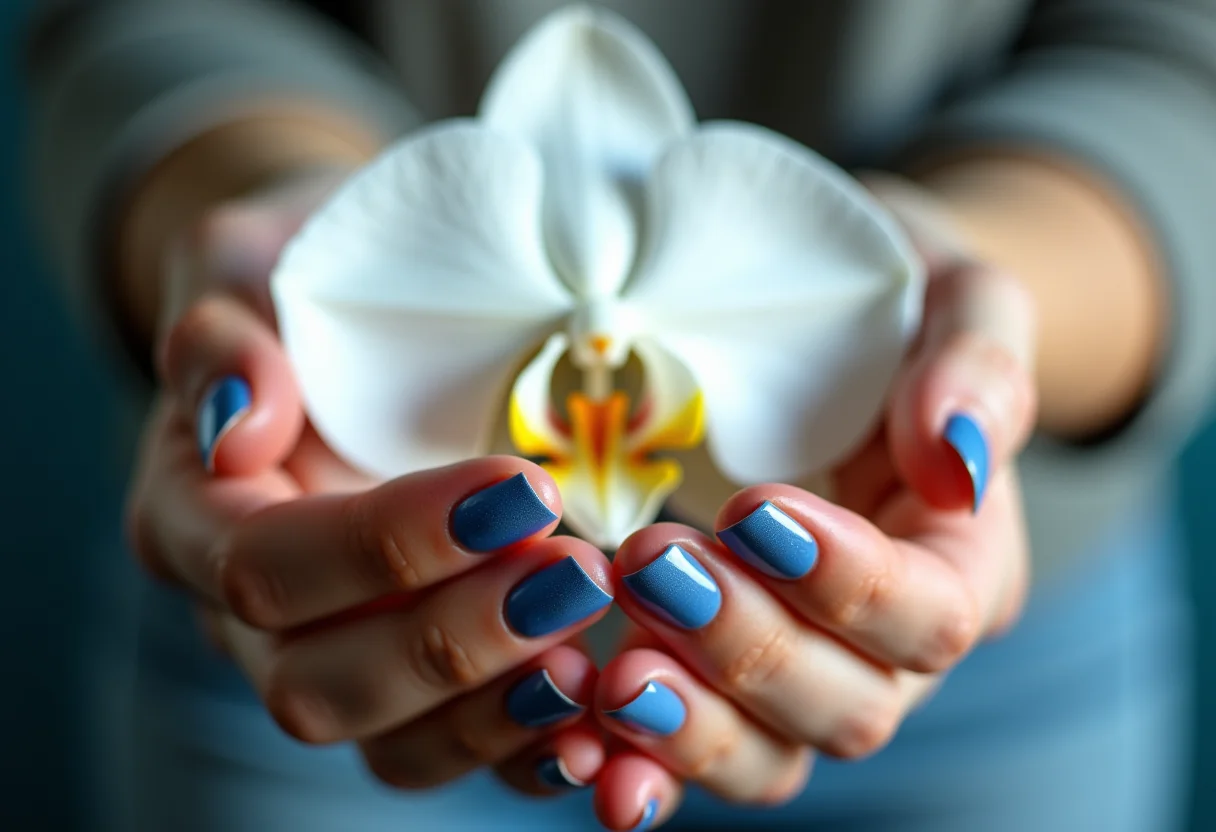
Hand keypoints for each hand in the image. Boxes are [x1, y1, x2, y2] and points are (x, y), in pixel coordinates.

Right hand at [127, 169, 614, 794]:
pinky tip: (606, 736)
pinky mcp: (413, 687)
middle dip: (455, 643)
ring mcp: (336, 658)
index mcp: (193, 518)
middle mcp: (249, 617)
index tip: (519, 492)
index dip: (389, 545)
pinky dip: (531, 757)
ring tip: (599, 667)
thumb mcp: (244, 272)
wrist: (341, 322)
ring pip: (391, 746)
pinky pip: (460, 755)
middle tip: (577, 575)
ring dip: (499, 715)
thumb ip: (222, 336)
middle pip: (320, 683)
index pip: (269, 566)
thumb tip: (239, 420)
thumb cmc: (298, 288)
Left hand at [585, 175, 1036, 829]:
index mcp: (962, 564)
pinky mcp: (714, 679)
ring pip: (768, 757)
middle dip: (745, 648)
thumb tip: (953, 454)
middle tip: (651, 565)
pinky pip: (685, 752)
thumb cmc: (893, 309)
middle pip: (846, 707)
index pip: (929, 614)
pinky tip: (577, 747)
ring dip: (688, 725)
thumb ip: (977, 368)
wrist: (821, 324)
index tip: (753, 510)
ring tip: (609, 670)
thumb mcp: (957, 302)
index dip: (846, 583)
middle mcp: (887, 647)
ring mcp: (799, 673)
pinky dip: (635, 765)